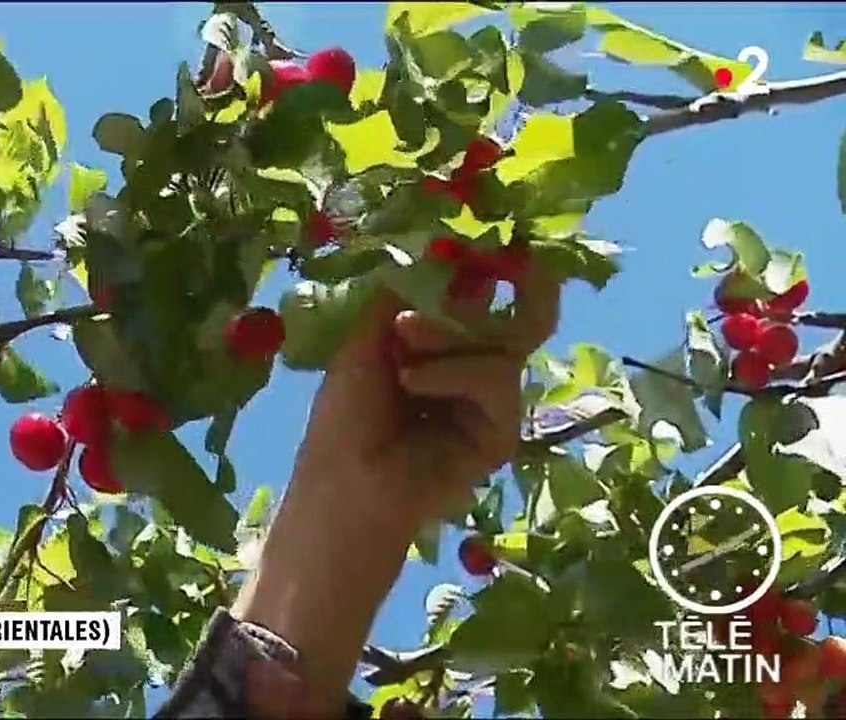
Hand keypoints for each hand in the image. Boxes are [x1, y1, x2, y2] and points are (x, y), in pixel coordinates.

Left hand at [293, 255, 560, 532]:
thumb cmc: (343, 417)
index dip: (489, 269)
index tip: (489, 239)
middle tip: (520, 256)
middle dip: (521, 282)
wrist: (345, 483)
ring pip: (503, 344)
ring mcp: (491, 404)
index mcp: (440, 348)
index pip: (480, 300)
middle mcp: (473, 371)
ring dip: (450, 335)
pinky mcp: (502, 433)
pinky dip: (456, 372)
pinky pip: (497, 380)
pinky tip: (414, 381)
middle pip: (517, 319)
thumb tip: (439, 249)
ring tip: (404, 345)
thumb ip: (403, 298)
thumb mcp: (365, 342)